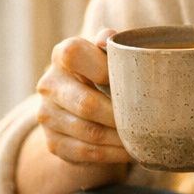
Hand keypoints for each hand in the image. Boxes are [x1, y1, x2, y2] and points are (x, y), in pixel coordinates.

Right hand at [34, 29, 131, 166]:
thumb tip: (109, 39)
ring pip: (89, 132)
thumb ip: (111, 45)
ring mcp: (47, 116)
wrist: (80, 104)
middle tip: (146, 121)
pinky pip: (86, 153)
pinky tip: (130, 151)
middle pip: (86, 103)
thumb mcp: (106, 54)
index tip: (131, 82)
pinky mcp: (53, 143)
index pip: (76, 55)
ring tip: (143, 139)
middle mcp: (48, 84)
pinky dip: (113, 154)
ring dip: (120, 139)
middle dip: (119, 115)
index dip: (106, 69)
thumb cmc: (102, 72)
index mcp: (62, 55)